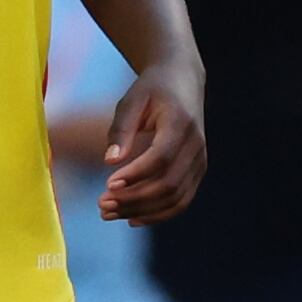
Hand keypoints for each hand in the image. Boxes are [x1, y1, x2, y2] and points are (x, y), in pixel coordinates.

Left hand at [94, 72, 208, 222]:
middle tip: (101, 205)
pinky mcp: (197, 172)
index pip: (161, 158)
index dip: (136, 175)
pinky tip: (132, 218)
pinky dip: (158, 214)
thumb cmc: (151, 90)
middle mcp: (196, 145)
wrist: (182, 83)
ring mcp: (200, 161)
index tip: (108, 184)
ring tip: (109, 213)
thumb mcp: (132, 100)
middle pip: (168, 184)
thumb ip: (121, 129)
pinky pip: (181, 201)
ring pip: (175, 198)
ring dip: (142, 211)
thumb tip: (110, 161)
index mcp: (181, 123)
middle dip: (134, 199)